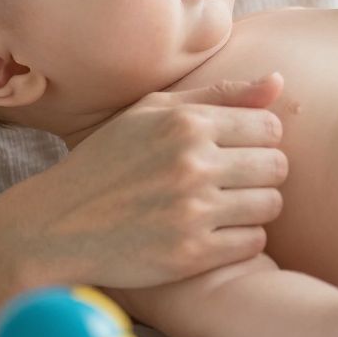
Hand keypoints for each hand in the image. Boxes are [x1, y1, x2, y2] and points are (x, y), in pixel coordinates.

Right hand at [16, 73, 288, 291]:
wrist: (57, 225)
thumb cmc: (109, 160)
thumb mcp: (152, 111)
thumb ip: (220, 94)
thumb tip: (280, 81)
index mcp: (186, 123)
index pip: (271, 127)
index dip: (261, 139)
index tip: (238, 150)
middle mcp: (192, 163)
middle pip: (278, 166)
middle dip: (263, 173)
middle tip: (235, 182)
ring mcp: (192, 211)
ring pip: (271, 205)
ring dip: (255, 207)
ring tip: (226, 206)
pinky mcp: (190, 254)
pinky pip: (254, 243)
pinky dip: (242, 239)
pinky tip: (215, 232)